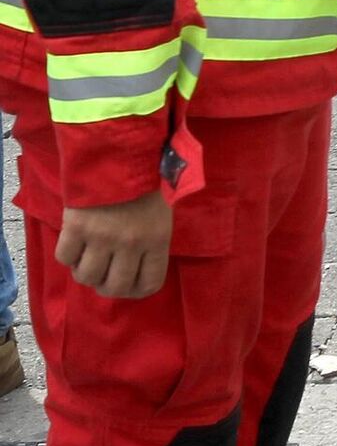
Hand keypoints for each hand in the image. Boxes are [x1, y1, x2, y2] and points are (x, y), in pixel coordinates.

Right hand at [56, 193, 172, 298]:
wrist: (117, 154)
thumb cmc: (144, 184)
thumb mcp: (161, 215)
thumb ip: (151, 244)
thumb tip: (136, 274)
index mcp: (157, 240)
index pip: (149, 284)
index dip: (135, 291)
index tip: (127, 284)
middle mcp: (130, 243)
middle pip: (114, 288)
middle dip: (106, 286)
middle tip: (103, 274)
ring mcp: (101, 237)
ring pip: (86, 277)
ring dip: (85, 272)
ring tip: (87, 258)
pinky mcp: (76, 228)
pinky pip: (65, 258)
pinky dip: (68, 255)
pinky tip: (75, 243)